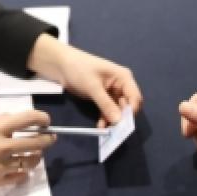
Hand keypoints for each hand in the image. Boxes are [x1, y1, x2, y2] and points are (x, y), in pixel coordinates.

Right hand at [0, 110, 55, 195]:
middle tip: (49, 138)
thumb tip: (13, 121)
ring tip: (36, 154)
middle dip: (47, 139)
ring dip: (36, 156)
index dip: (42, 118)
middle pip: (36, 142)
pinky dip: (24, 172)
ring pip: (31, 161)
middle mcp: (1, 146)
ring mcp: (1, 166)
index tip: (46, 121)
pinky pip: (20, 176)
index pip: (28, 119)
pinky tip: (21, 168)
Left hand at [27, 34, 142, 126]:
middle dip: (122, 118)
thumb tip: (119, 121)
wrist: (61, 65)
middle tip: (114, 130)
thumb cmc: (79, 69)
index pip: (135, 98)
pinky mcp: (102, 97)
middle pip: (128, 105)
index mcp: (123, 78)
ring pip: (117, 110)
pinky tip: (100, 125)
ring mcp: (111, 92)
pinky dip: (105, 117)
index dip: (132, 112)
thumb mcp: (93, 87)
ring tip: (105, 130)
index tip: (123, 125)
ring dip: (112, 119)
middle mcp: (121, 85)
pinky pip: (108, 110)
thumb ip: (106, 104)